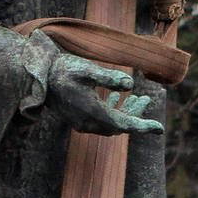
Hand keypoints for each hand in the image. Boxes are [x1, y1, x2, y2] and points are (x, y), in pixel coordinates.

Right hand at [44, 53, 163, 135]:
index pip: (125, 125)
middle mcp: (88, 122)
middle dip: (135, 115)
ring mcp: (81, 122)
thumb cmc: (62, 69)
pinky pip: (101, 120)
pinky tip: (115, 97)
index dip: (143, 126)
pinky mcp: (77, 118)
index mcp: (93, 113)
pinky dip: (112, 111)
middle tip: (146, 100)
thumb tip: (130, 84)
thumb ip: (109, 77)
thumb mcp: (87, 69)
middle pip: (119, 125)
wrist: (38, 76)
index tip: (160, 128)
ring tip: (138, 98)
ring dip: (124, 112)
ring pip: (110, 123)